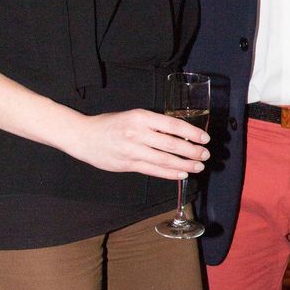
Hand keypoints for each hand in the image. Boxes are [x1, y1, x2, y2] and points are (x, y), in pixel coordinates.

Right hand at [63, 108, 209, 178]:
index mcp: (141, 117)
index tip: (205, 138)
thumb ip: (154, 124)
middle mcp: (138, 133)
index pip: (173, 125)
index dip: (192, 133)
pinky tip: (181, 174)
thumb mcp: (133, 115)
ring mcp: (133, 150)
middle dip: (192, 151)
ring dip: (185, 165)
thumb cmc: (110, 124)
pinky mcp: (128, 164)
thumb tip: (180, 133)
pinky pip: (153, 170)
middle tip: (205, 155)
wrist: (84, 136)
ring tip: (198, 166)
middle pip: (172, 145)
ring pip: (165, 160)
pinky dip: (170, 173)